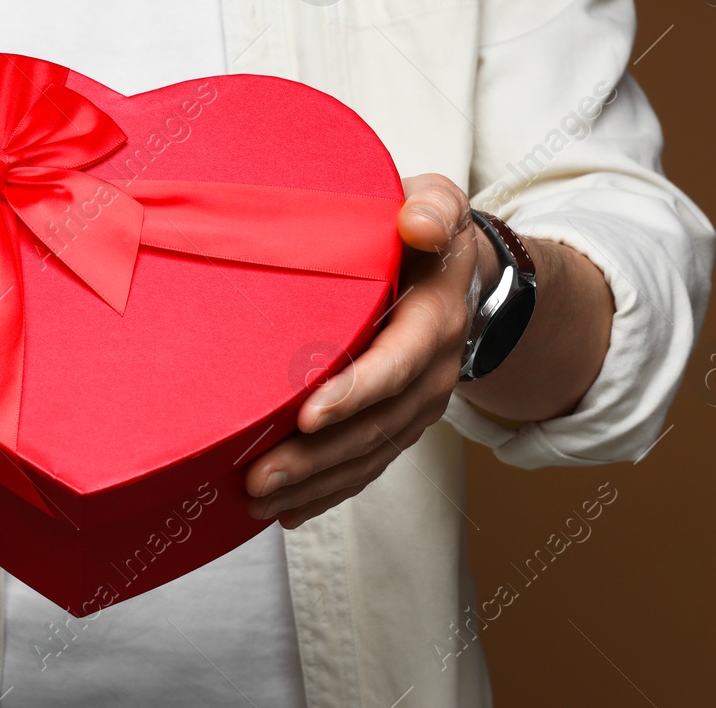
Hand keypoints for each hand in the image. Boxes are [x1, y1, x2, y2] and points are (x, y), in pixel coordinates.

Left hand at [244, 173, 484, 527]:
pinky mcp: (399, 422)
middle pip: (376, 425)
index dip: (356, 391)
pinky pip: (367, 465)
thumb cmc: (429, 232)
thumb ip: (431, 208)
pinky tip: (286, 511)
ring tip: (255, 499)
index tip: (309, 414)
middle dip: (317, 457)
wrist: (460, 270)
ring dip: (314, 483)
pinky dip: (328, 492)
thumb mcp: (438, 205)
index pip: (397, 362)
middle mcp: (432, 372)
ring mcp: (417, 404)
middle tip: (259, 476)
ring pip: (368, 455)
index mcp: (435, 319)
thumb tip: (417, 223)